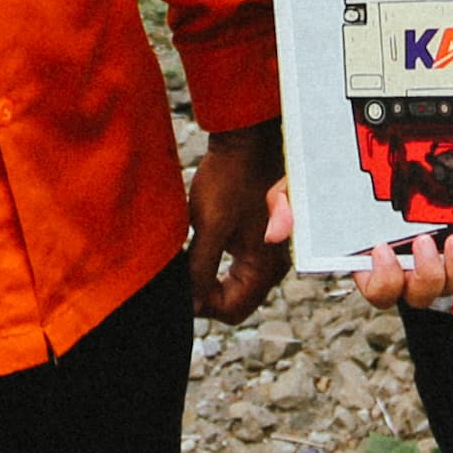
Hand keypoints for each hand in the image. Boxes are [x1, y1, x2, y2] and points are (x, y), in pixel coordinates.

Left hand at [186, 126, 289, 321]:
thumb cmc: (230, 179)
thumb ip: (200, 268)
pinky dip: (214, 262)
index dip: (202, 305)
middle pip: (234, 300)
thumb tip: (190, 302)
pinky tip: (197, 245)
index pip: (232, 310)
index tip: (180, 285)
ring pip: (234, 283)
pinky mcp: (258, 238)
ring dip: (208, 277)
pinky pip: (236, 265)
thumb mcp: (209, 226)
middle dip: (204, 293)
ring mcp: (267, 251)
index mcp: (265, 267)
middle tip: (179, 274)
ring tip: (186, 259)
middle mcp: (272, 264)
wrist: (246, 141)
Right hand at [264, 182, 452, 313]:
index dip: (381, 280)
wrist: (376, 147)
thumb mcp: (306, 183)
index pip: (376, 288)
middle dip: (423, 278)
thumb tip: (278, 231)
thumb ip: (287, 202)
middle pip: (417, 296)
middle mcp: (405, 265)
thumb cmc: (335, 177)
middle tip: (423, 242)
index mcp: (368, 258)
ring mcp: (435, 257)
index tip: (380, 251)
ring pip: (451, 286)